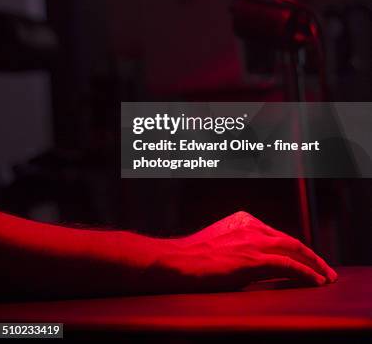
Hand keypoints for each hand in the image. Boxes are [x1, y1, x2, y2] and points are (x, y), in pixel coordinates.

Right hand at [163, 211, 336, 290]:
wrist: (177, 261)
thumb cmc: (192, 258)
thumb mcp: (221, 246)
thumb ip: (240, 248)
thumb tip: (253, 264)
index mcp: (244, 220)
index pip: (278, 235)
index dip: (295, 248)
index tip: (307, 259)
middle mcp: (252, 226)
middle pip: (290, 240)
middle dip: (311, 255)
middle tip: (325, 270)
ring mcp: (253, 240)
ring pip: (294, 249)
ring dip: (314, 264)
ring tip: (326, 277)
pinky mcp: (253, 258)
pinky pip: (288, 265)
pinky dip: (306, 273)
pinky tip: (316, 281)